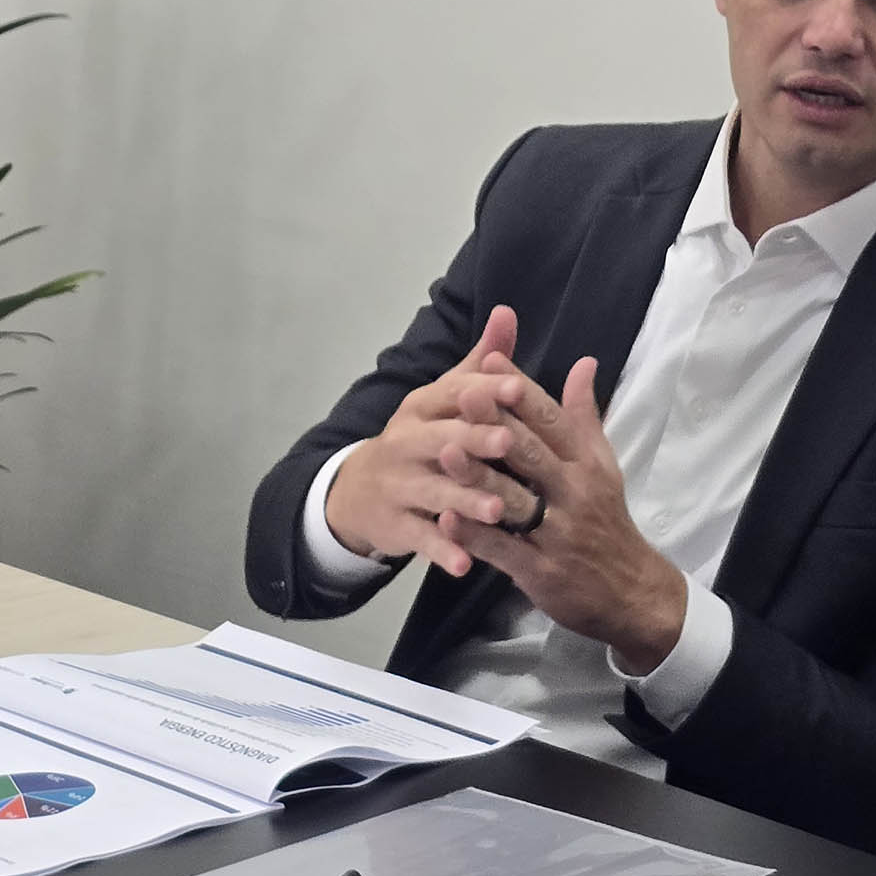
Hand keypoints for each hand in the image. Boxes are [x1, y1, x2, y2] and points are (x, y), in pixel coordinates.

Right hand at [325, 307, 550, 577]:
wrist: (359, 490)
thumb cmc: (421, 437)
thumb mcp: (444, 398)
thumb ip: (480, 361)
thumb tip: (509, 312)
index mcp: (422, 406)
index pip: (453, 394)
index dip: (484, 392)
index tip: (517, 388)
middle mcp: (405, 441)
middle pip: (442, 440)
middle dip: (475, 442)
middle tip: (511, 445)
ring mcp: (398, 485)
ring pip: (433, 491)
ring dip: (464, 500)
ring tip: (497, 510)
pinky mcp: (394, 525)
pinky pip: (420, 538)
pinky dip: (441, 550)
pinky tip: (464, 564)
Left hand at [437, 356, 688, 672]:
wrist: (631, 592)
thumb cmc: (606, 520)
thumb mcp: (603, 465)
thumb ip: (585, 416)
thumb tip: (583, 363)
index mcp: (586, 463)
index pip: (552, 419)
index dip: (521, 390)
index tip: (490, 361)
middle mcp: (574, 492)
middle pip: (531, 452)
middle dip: (496, 423)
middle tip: (461, 393)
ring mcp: (557, 533)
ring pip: (514, 499)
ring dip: (478, 476)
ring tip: (443, 452)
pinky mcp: (541, 570)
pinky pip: (503, 549)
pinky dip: (474, 535)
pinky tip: (445, 520)